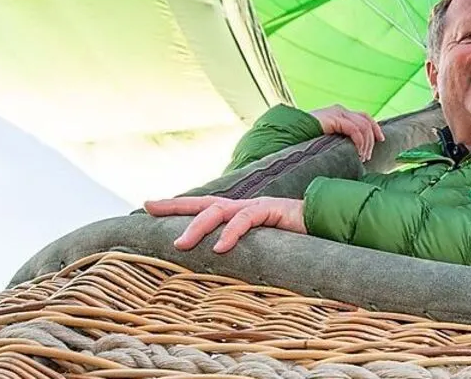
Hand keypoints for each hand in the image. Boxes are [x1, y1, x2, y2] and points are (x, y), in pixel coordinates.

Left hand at [143, 196, 305, 252]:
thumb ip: (241, 252)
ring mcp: (254, 206)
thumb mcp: (259, 246)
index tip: (147, 206)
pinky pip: (246, 219)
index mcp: (235, 212)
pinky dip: (231, 233)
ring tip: (180, 244)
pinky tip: (220, 248)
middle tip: (149, 208)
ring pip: (218, 211)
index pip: (199, 206)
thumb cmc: (290, 238)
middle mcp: (241, 206)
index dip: (174, 206)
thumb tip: (217, 268)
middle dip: (174, 206)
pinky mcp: (270, 210)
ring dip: (197, 227)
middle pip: (201, 203)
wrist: (323, 224)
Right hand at [310, 104, 384, 161]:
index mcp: (339, 113)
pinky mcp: (334, 118)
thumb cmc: (305, 139)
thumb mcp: (327, 138)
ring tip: (362, 157)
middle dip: (373, 137)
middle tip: (368, 155)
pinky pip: (354, 129)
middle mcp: (340, 110)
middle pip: (366, 119)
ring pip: (363, 126)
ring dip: (366, 143)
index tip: (381, 140)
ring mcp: (337, 113)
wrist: (290, 132)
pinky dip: (359, 141)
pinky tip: (357, 152)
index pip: (364, 117)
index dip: (375, 128)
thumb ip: (338, 139)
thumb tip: (353, 152)